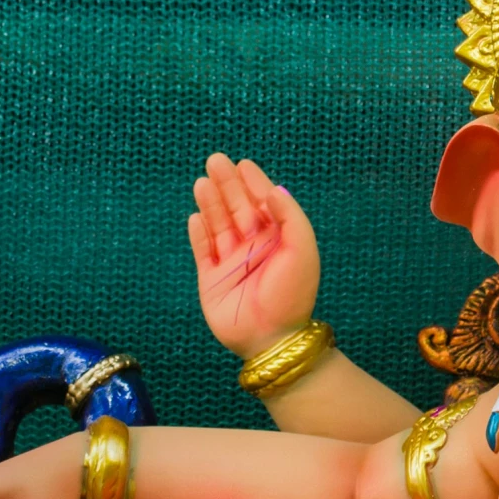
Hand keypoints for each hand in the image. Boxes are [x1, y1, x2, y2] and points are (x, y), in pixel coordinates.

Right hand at [190, 155, 321, 361]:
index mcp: (278, 240)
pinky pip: (203, 252)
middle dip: (227, 184)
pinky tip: (196, 217)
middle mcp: (254, 247)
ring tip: (203, 182)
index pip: (263, 204)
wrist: (272, 337)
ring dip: (211, 203)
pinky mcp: (212, 280)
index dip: (253, 182)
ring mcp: (231, 263)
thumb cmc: (291, 293)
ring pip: (218, 225)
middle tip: (216, 160)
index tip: (244, 163)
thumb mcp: (302, 249)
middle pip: (237, 208)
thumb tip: (272, 190)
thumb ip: (290, 217)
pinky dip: (199, 234)